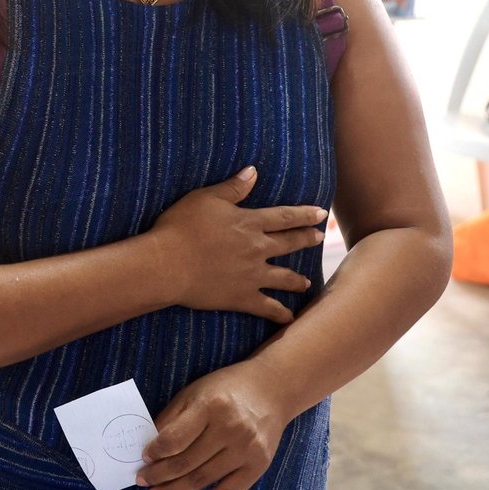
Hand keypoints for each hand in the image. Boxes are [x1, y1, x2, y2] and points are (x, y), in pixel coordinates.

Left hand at [137, 363, 289, 489]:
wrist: (271, 390)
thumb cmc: (224, 390)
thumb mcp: (193, 393)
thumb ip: (171, 420)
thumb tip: (149, 450)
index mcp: (211, 406)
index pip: (175, 439)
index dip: (155, 453)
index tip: (143, 459)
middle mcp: (232, 428)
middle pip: (187, 463)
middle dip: (159, 477)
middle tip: (141, 484)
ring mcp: (247, 449)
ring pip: (203, 480)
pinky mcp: (259, 466)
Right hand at [146, 167, 324, 322]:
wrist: (168, 264)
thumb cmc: (181, 227)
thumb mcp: (205, 198)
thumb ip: (232, 188)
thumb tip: (253, 171)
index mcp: (248, 223)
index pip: (283, 217)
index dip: (304, 214)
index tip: (321, 213)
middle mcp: (256, 249)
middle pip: (288, 244)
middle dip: (306, 239)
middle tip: (321, 238)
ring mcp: (252, 276)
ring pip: (283, 277)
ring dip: (297, 279)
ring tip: (307, 281)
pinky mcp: (241, 297)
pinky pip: (267, 307)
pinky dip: (280, 313)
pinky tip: (289, 318)